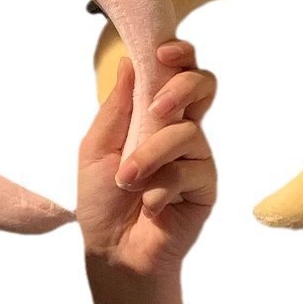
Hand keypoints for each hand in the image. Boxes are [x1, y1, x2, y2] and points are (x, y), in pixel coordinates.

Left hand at [76, 40, 216, 303]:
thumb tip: (129, 60)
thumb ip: (117, 106)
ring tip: (128, 180)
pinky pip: (191, 171)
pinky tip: (150, 204)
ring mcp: (196, 157)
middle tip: (157, 109)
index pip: (178, 72)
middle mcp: (181, 129)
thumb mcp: (96, 146)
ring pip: (187, 132)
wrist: (112, 250)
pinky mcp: (206, 186)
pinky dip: (162, 186)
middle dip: (183, 87)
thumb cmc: (101, 199)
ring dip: (151, 155)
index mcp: (154, 114)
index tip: (163, 53)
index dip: (179, 54)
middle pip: (204, 85)